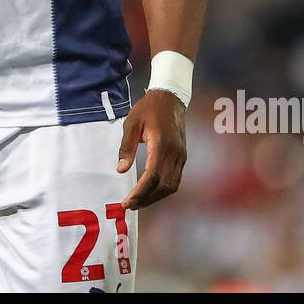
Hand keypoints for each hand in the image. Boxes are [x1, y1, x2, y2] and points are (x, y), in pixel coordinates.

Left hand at [116, 90, 186, 209]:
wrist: (170, 98)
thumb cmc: (148, 109)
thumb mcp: (132, 123)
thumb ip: (126, 147)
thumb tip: (121, 170)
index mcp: (161, 145)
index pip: (152, 176)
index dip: (140, 192)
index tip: (127, 201)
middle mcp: (175, 153)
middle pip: (163, 186)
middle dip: (146, 199)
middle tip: (130, 205)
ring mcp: (181, 156)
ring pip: (172, 186)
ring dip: (155, 197)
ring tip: (139, 202)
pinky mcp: (182, 157)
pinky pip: (175, 180)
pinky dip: (163, 190)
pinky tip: (151, 192)